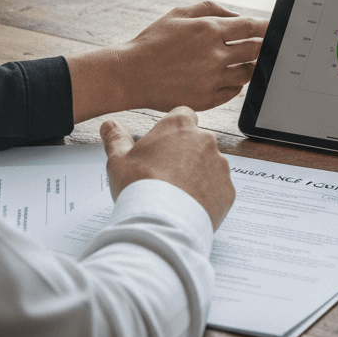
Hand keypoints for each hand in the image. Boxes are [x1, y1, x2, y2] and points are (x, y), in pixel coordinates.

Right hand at [67, 1, 265, 121]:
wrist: (131, 74)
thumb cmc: (154, 41)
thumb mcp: (179, 13)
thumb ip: (212, 9)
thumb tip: (238, 17)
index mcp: (208, 30)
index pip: (251, 27)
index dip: (267, 27)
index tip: (274, 28)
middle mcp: (214, 56)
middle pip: (256, 51)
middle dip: (264, 47)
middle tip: (266, 46)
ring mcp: (212, 80)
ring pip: (247, 73)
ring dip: (248, 65)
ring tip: (239, 61)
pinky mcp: (207, 99)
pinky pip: (234, 91)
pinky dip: (234, 83)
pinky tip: (225, 76)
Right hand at [101, 108, 234, 228]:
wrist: (162, 222)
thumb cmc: (139, 186)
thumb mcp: (118, 159)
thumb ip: (116, 138)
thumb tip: (109, 125)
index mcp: (179, 126)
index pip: (183, 114)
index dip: (173, 130)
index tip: (164, 144)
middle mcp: (205, 140)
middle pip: (197, 142)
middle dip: (185, 155)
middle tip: (165, 175)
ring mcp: (220, 165)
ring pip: (210, 166)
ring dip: (198, 175)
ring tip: (176, 195)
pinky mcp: (228, 190)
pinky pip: (218, 190)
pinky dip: (207, 196)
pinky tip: (189, 207)